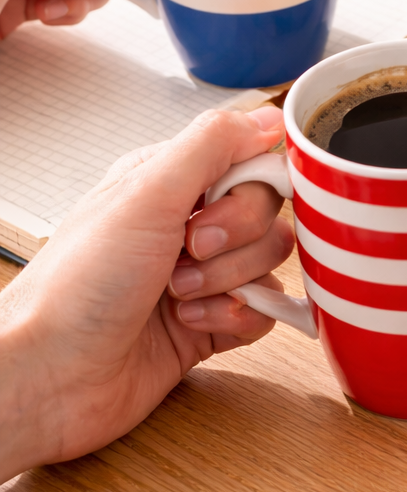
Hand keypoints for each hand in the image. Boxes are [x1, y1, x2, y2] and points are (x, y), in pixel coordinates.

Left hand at [0, 106, 293, 483]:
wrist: (52, 374)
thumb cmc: (77, 285)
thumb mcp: (146, 194)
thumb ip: (212, 144)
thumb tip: (268, 117)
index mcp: (170, 181)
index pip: (252, 162)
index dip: (251, 187)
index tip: (217, 206)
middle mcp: (187, 224)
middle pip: (267, 215)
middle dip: (236, 239)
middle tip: (188, 251)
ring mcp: (201, 275)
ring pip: (268, 265)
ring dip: (229, 282)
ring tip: (179, 294)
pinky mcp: (210, 323)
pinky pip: (263, 313)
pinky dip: (235, 319)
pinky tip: (192, 324)